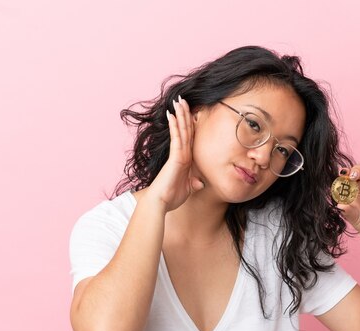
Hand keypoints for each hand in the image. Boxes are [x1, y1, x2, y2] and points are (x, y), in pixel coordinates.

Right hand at [144, 95, 204, 212]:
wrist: (160, 203)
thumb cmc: (171, 197)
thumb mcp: (187, 189)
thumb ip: (193, 183)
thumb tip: (200, 183)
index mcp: (186, 159)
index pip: (190, 138)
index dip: (190, 124)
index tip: (191, 111)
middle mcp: (181, 154)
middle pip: (185, 130)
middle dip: (184, 114)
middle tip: (182, 99)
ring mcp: (178, 155)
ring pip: (181, 131)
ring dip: (180, 115)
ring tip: (178, 101)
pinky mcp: (175, 158)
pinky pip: (176, 139)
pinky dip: (175, 127)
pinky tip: (172, 115)